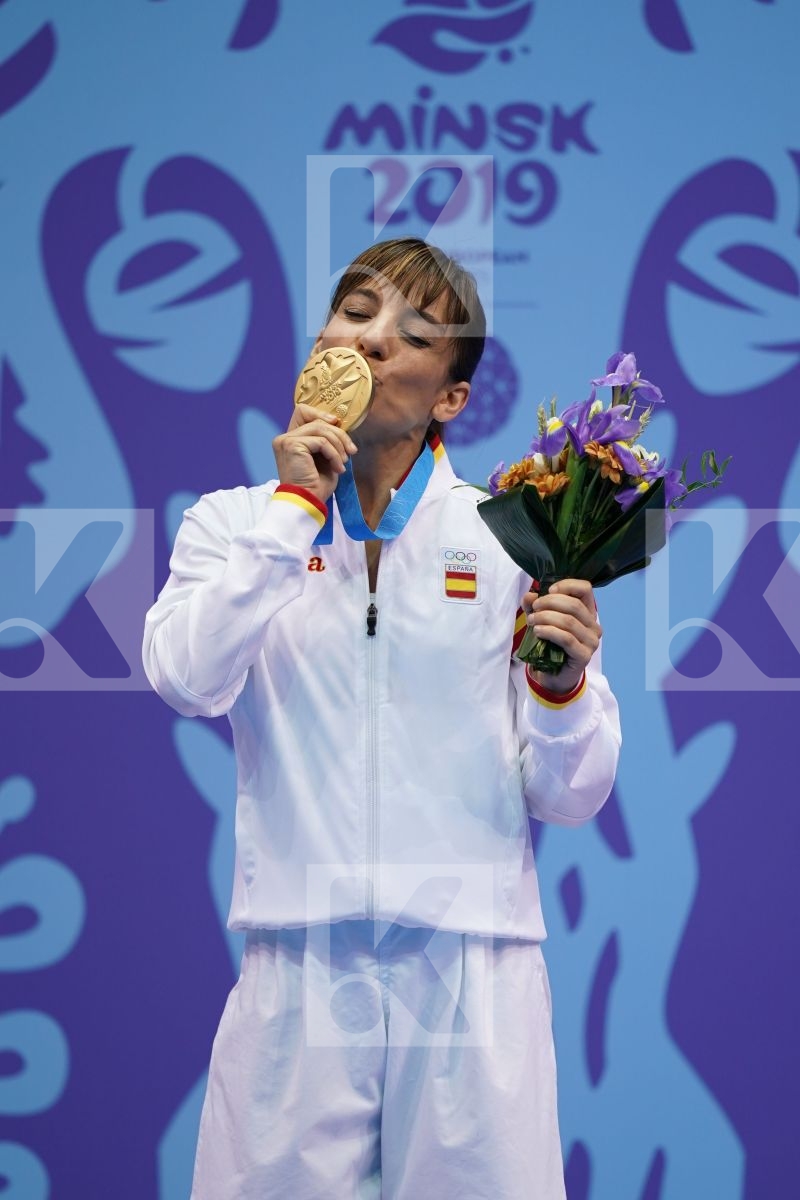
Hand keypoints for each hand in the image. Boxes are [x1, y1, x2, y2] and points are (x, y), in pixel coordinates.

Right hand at [272, 404, 357, 503]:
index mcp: (290, 440)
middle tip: (351, 451)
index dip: (321, 414)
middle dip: (339, 434)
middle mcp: (284, 438)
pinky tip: (338, 468)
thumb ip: (325, 439)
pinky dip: (334, 454)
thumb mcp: (323, 457)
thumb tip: (338, 423)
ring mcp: (286, 441)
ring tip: (344, 461)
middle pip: (317, 420)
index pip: (303, 411)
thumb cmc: (315, 485)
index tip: (337, 425)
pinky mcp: (292, 446)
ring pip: (321, 429)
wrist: (308, 502)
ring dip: (338, 445)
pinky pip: (321, 442)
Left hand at [521, 579, 601, 693]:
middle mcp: (593, 625)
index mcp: (587, 612)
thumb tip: (530, 595)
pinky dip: (550, 632)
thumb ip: (535, 606)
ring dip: (546, 618)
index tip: (548, 591)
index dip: (566, 585)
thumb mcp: (540, 620)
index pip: (585, 589)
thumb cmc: (550, 644)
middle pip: (574, 605)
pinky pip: (567, 639)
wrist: (553, 674)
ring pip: (569, 622)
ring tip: (532, 621)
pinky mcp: (584, 656)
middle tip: (534, 609)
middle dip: (549, 603)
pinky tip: (538, 631)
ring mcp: (591, 642)